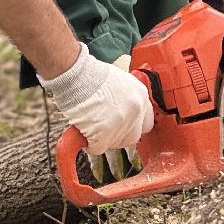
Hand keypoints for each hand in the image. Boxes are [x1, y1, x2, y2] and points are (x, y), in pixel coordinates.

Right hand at [89, 55, 141, 183]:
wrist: (76, 75)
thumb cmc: (91, 75)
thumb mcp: (118, 81)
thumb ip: (126, 98)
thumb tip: (122, 110)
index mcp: (140, 95)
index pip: (146, 122)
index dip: (133, 126)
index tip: (124, 127)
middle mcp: (135, 111)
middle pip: (133, 137)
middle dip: (120, 136)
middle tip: (106, 129)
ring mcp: (121, 124)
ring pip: (116, 143)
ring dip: (104, 139)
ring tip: (92, 126)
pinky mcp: (105, 134)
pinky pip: (98, 148)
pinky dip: (90, 144)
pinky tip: (84, 133)